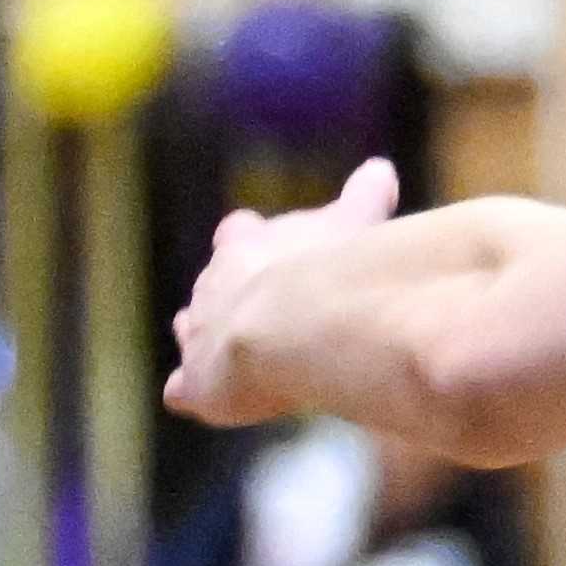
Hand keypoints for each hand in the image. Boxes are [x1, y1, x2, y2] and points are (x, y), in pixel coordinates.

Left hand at [168, 154, 400, 426]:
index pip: (242, 234)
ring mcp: (201, 332)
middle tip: (249, 308)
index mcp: (247, 244)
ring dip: (207, 338)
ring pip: (192, 329)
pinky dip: (191, 390)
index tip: (258, 241)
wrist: (290, 323)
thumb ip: (363, 198)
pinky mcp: (197, 381)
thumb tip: (381, 167)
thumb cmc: (326, 268)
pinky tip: (195, 397)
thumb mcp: (353, 224)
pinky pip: (185, 388)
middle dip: (227, 294)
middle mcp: (214, 284)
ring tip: (230, 356)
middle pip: (212, 284)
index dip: (251, 241)